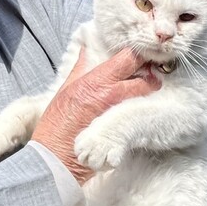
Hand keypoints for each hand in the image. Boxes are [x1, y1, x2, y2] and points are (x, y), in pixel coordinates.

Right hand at [31, 48, 157, 184]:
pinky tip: (135, 108)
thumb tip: (86, 49)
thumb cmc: (57, 123)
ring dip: (147, 90)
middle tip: (147, 72)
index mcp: (97, 81)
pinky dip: (141, 107)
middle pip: (146, 78)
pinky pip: (140, 113)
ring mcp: (122, 113)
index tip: (139, 53)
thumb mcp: (67, 88)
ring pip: (147, 96)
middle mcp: (113, 95)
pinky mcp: (125, 130)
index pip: (129, 58)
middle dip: (150, 74)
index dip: (137, 54)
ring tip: (142, 90)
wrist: (56, 156)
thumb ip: (81, 67)